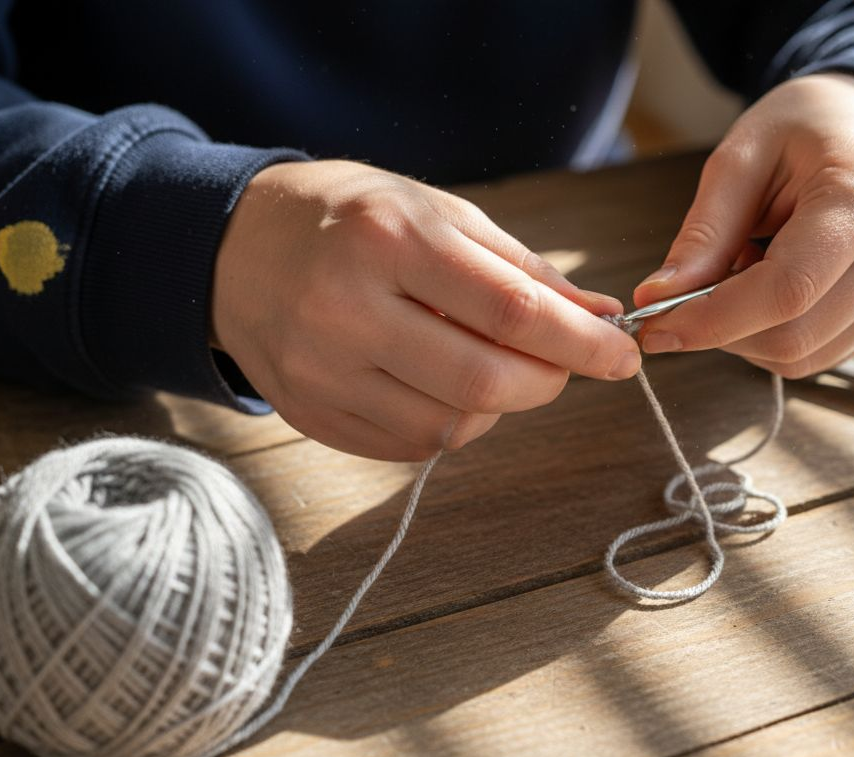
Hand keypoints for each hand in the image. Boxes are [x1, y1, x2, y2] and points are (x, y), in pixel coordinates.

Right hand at [212, 160, 639, 460]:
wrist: (231, 246)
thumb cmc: (350, 219)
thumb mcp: (436, 211)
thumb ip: (521, 267)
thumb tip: (599, 315)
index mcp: (390, 239)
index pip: (513, 311)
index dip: (583, 343)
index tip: (623, 355)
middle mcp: (348, 309)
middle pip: (485, 382)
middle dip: (548, 381)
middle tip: (561, 362)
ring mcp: (321, 371)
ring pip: (451, 427)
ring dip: (498, 406)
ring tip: (489, 364)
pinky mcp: (310, 414)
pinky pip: (410, 447)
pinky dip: (449, 423)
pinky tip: (440, 384)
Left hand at [633, 73, 853, 377]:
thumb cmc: (802, 129)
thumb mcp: (741, 157)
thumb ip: (703, 234)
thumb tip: (658, 300)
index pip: (788, 289)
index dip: (713, 320)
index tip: (654, 325)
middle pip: (793, 335)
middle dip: (721, 328)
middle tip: (689, 288)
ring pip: (802, 356)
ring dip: (746, 334)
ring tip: (743, 268)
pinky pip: (817, 356)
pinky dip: (773, 335)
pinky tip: (771, 285)